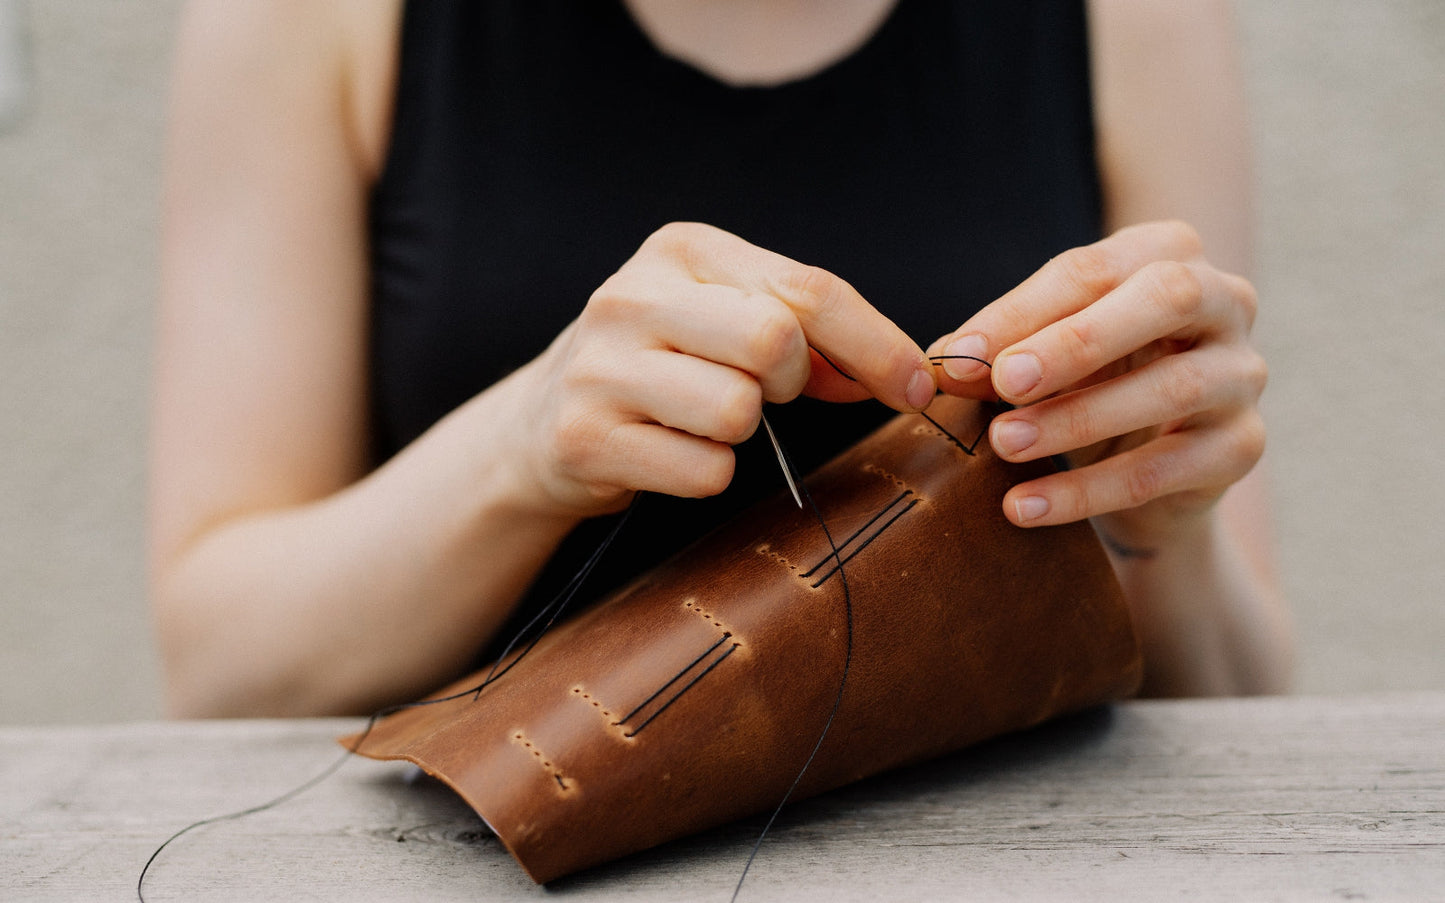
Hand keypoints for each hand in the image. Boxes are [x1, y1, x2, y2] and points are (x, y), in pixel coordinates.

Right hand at [511, 222, 935, 515]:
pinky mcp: (584, 436)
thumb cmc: (660, 366)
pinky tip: (670, 453)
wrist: (540, 423)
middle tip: (766, 394)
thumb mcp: (723, 322)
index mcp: (680, 249)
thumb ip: (809, 337)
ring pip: (737, 412)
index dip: (876, 343)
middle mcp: (632, 295)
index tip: (918, 388)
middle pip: (773, 342)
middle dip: (791, 382)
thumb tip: (902, 377)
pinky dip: (706, 474)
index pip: (806, 288)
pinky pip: (703, 470)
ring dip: (743, 434)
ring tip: (701, 421)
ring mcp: (601, 366)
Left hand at [928, 221, 1265, 548]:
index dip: (1020, 312)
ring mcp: (1242, 373)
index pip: (1092, 270)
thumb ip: (995, 355)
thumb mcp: (1038, 361)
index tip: (958, 357)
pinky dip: (1087, 492)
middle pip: (1164, 299)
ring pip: (1171, 387)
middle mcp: (1224, 301)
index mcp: (1168, 253)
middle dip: (1076, 341)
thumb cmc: (1083, 384)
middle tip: (1003, 382)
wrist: (1138, 475)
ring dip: (1076, 419)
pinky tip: (1024, 506)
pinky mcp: (1242, 446)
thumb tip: (943, 366)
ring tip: (1003, 444)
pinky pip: (1165, 468)